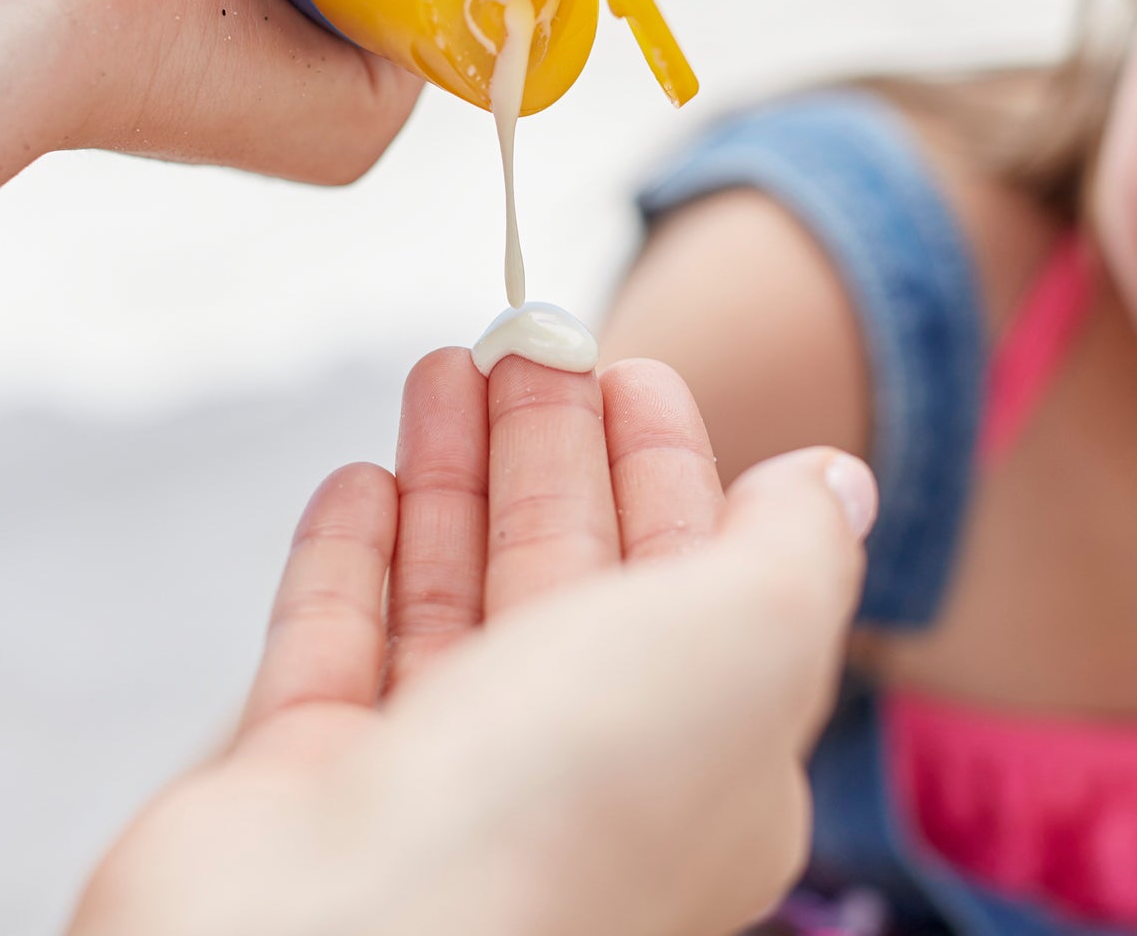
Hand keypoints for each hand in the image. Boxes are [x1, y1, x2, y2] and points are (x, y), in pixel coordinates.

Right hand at [69, 351, 875, 935]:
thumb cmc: (571, 805)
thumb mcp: (743, 642)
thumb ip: (790, 554)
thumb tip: (834, 485)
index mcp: (701, 770)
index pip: (693, 590)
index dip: (668, 471)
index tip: (631, 368)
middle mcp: (567, 782)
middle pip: (563, 578)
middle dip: (550, 448)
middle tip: (528, 332)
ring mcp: (428, 786)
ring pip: (447, 599)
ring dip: (451, 477)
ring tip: (442, 365)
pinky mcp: (302, 786)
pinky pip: (333, 648)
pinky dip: (351, 558)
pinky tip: (361, 476)